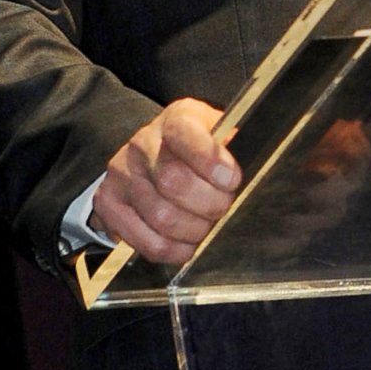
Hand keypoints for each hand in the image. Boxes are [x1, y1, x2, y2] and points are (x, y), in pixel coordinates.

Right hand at [91, 98, 241, 265]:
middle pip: (173, 181)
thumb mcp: (220, 136)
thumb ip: (236, 148)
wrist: (151, 159)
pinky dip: (174, 250)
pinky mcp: (110, 203)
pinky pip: (146, 241)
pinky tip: (186, 243)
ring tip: (205, 226)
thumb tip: (260, 167)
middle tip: (222, 208)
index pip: (185, 133)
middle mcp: (143, 143)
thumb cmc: (197, 152)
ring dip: (193, 230)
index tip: (231, 180)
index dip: (209, 160)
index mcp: (176, 120)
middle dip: (209, 204)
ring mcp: (122, 173)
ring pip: (161, 216)